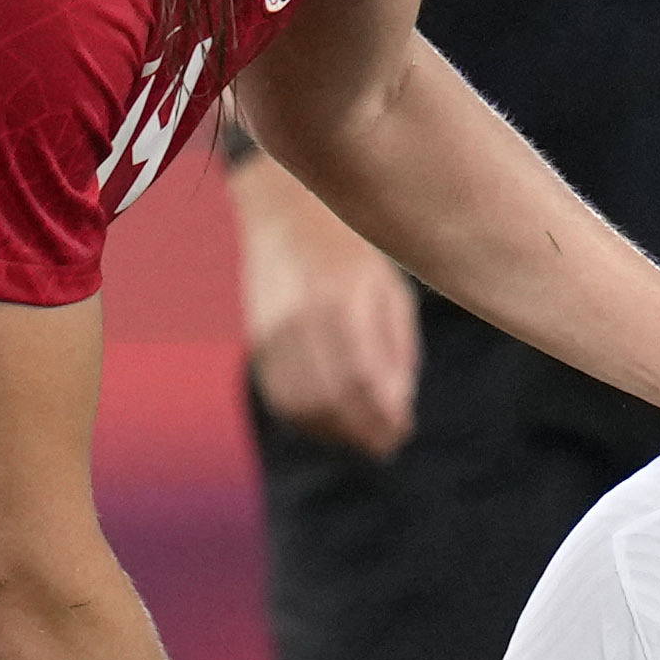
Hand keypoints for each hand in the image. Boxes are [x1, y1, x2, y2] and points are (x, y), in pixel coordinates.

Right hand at [238, 177, 420, 459]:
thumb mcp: (388, 290)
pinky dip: (308, 419)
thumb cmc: (351, 254)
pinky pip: (281, 397)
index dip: (383, 416)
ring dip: (335, 432)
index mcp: (342, 301)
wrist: (287, 215)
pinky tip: (331, 422)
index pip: (363, 379)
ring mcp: (273, 333)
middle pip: (332, 399)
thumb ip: (396, 349)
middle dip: (362, 431)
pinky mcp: (257, 343)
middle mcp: (303, 320)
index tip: (402, 433)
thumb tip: (397, 409)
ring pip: (303, 406)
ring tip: (362, 437)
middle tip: (387, 444)